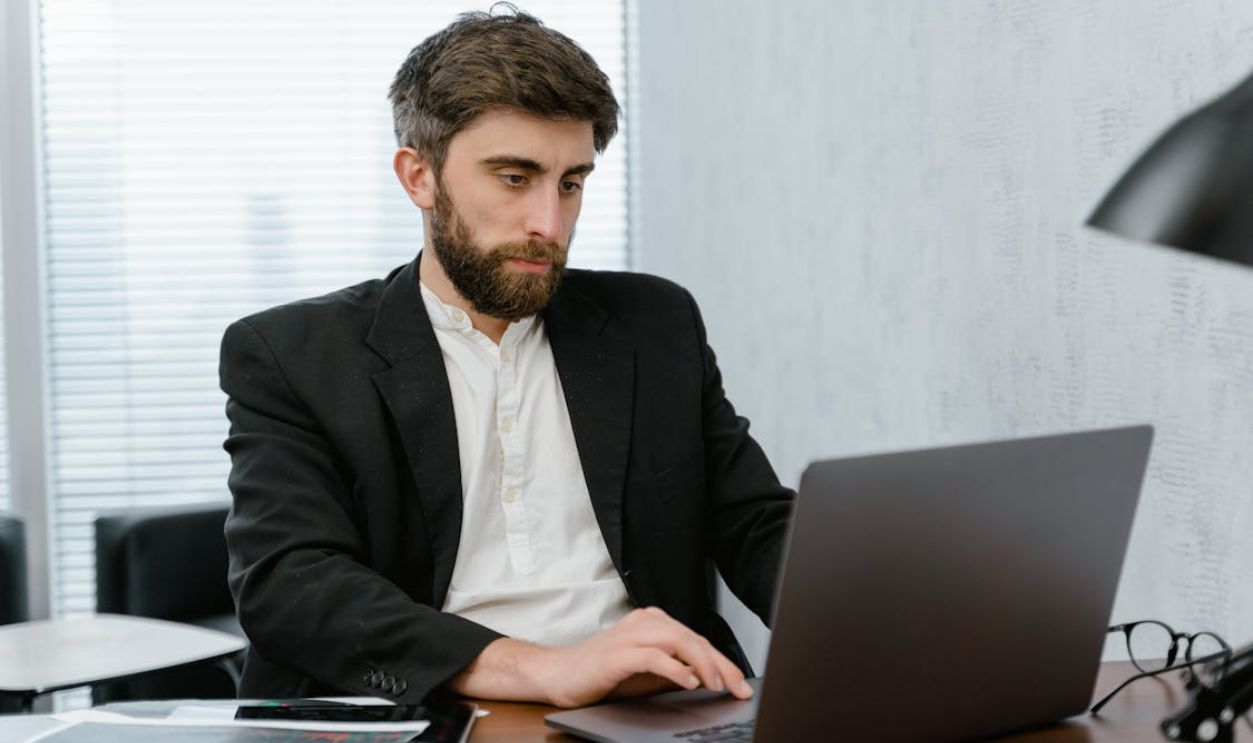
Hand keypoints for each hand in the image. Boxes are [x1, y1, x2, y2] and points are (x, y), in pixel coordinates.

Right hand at [531, 607, 753, 707]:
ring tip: (717, 685)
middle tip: (738, 688)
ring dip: (703, 664)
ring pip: (679, 641)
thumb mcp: (646, 673)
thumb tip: (708, 678)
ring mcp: (630, 635)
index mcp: (653, 623)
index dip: (722, 662)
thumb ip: (675, 670)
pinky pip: (654, 656)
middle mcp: (644, 622)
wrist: (558, 674)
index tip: (740, 684)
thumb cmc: (600, 673)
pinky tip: (689, 681)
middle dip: (720, 664)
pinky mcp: (618, 653)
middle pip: (693, 638)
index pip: (696, 639)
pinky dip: (675, 668)